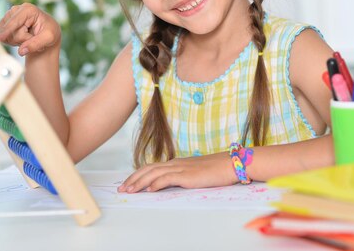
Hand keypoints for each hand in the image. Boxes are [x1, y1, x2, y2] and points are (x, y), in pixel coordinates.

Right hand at [0, 3, 60, 55]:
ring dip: (17, 40)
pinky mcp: (6, 22)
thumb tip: (21, 51)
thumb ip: (36, 44)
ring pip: (5, 33)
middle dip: (20, 39)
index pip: (15, 22)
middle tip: (32, 38)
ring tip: (28, 38)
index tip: (0, 38)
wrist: (46, 32)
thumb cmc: (50, 32)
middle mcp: (18, 9)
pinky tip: (22, 38)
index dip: (8, 30)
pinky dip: (12, 40)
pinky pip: (3, 35)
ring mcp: (10, 15)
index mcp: (29, 9)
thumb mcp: (49, 38)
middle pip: (10, 29)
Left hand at [117, 152, 237, 192]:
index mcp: (176, 163)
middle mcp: (175, 163)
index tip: (128, 182)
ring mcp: (180, 168)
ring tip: (130, 190)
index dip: (137, 174)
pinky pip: (167, 179)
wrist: (231, 163)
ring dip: (140, 182)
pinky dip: (156, 183)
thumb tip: (170, 184)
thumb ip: (182, 176)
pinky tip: (149, 190)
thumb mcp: (194, 172)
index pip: (151, 167)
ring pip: (154, 174)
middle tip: (122, 188)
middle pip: (148, 169)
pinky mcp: (187, 175)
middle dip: (133, 179)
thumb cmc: (216, 169)